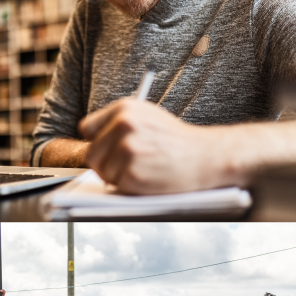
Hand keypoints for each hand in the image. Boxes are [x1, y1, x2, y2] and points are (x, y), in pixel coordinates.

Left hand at [79, 100, 234, 194]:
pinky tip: (149, 178)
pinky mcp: (132, 173)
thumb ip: (121, 124)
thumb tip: (94, 143)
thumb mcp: (149, 118)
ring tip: (144, 170)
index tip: (107, 149)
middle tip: (126, 167)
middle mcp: (123, 125)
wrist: (207, 156)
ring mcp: (127, 150)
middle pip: (91, 154)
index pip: (87, 128)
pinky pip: (117, 186)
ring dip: (119, 177)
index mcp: (125, 108)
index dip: (97, 141)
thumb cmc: (179, 141)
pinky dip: (130, 187)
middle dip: (105, 164)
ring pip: (103, 172)